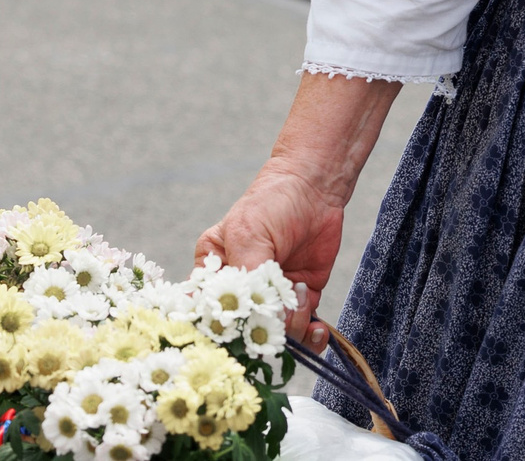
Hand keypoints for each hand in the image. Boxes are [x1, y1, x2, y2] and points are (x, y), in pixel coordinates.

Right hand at [196, 159, 349, 349]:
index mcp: (214, 272)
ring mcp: (271, 296)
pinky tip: (317, 328)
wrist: (316, 188)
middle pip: (243, 330)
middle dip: (262, 332)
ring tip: (300, 298)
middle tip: (278, 314)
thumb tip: (252, 314)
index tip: (240, 334)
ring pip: (275, 335)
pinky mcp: (299, 298)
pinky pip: (302, 330)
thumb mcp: (248, 234)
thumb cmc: (272, 201)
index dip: (221, 330)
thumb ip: (247, 275)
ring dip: (291, 329)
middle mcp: (241, 289)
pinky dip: (310, 336)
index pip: (207, 312)